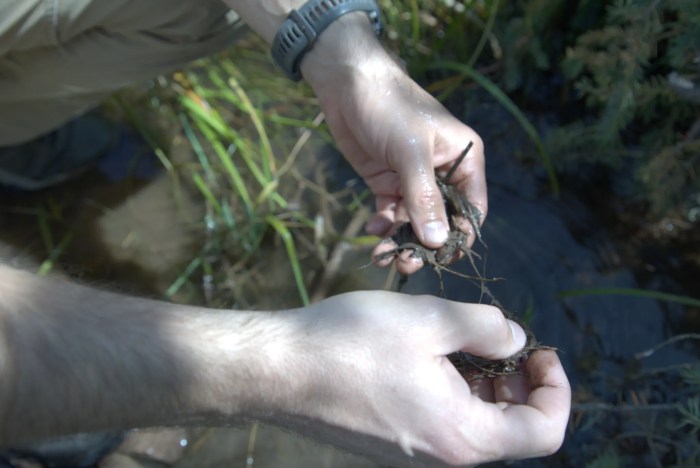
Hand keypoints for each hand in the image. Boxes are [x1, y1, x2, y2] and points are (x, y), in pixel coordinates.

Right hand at [272, 292, 570, 465]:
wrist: (278, 370)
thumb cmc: (352, 342)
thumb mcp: (431, 319)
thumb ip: (487, 328)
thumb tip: (516, 338)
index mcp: (463, 436)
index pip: (544, 431)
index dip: (556, 388)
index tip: (539, 349)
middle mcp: (442, 457)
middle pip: (509, 430)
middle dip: (517, 382)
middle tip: (498, 339)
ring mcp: (412, 454)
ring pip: (472, 424)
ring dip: (481, 384)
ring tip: (459, 341)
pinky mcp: (389, 443)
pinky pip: (440, 423)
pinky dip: (451, 391)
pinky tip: (426, 355)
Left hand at [301, 15, 486, 274]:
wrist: (347, 85)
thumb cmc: (390, 109)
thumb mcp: (411, 154)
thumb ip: (425, 199)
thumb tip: (438, 242)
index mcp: (464, 160)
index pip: (471, 208)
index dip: (460, 236)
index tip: (443, 260)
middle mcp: (442, 173)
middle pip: (440, 220)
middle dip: (423, 244)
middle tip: (405, 265)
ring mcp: (413, 179)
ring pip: (412, 221)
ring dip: (399, 240)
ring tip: (382, 256)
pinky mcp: (387, 182)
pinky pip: (390, 213)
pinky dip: (383, 225)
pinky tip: (373, 229)